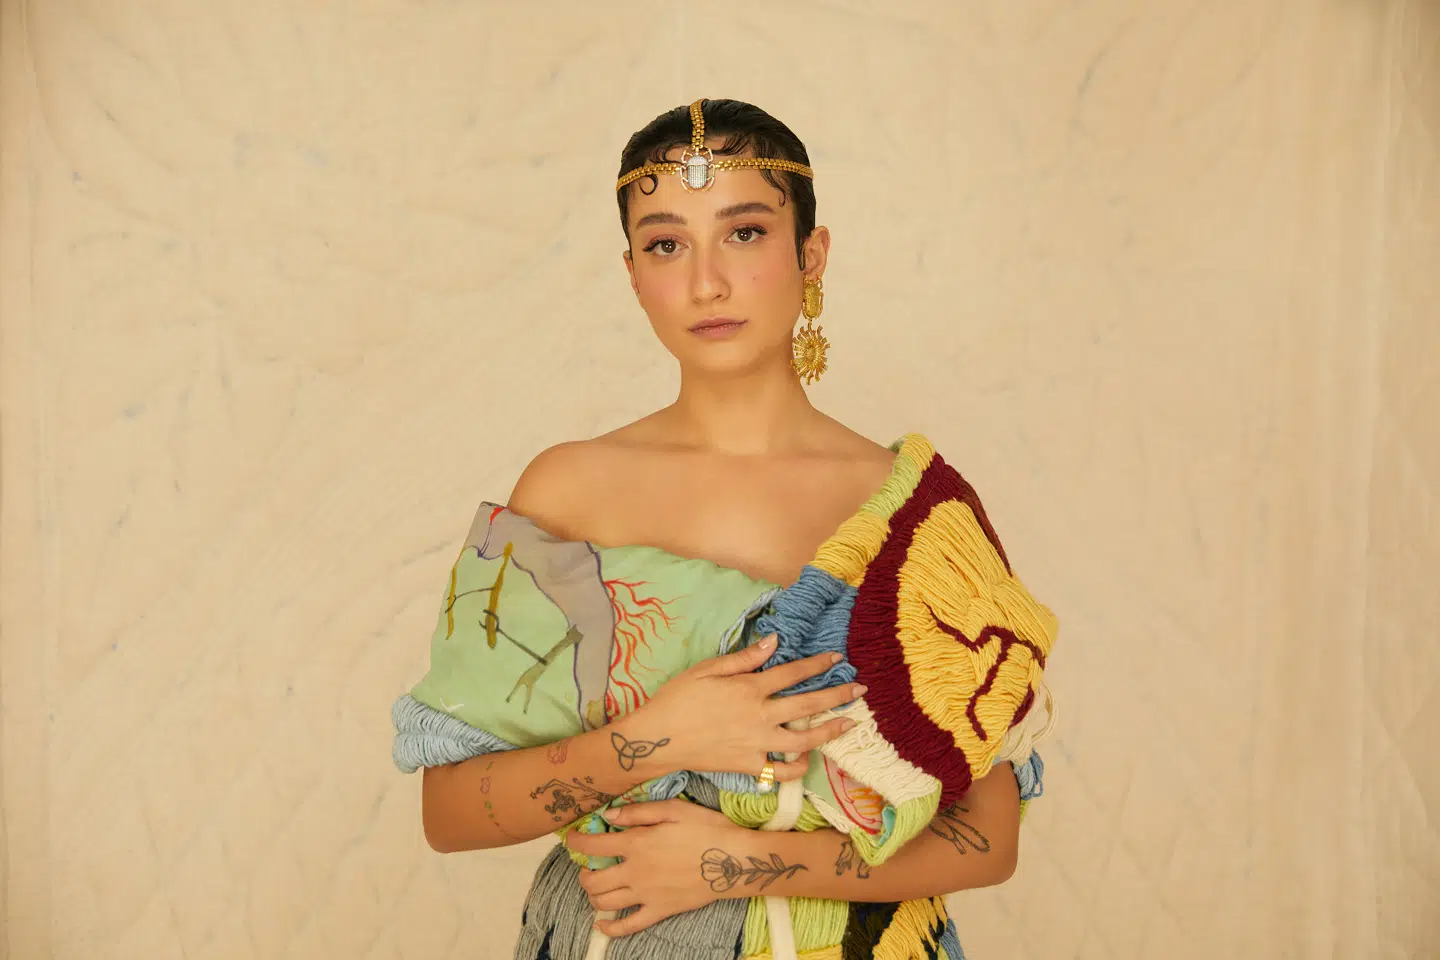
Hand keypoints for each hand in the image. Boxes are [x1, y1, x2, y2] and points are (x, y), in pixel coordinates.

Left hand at [568, 800, 757, 935]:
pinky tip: (601, 925)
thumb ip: (638, 812)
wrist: (733, 861)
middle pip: (593, 879)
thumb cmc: (706, 828)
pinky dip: (610, 928)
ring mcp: (646, 895)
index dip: (576, 841)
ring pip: (605, 902)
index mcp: (636, 844)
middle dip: (582, 871)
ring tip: (595, 885)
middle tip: (586, 864)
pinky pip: (628, 925)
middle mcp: (635, 872)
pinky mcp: (660, 911)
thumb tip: (609, 815)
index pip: (594, 845)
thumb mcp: (673, 809)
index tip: (572, 838)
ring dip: (592, 894)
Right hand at [615, 635, 863, 783]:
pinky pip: (782, 770)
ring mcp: (757, 744)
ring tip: (848, 723)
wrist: (658, 739)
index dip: (818, 664)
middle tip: (860, 689)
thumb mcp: (707, 669)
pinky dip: (798, 765)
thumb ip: (744, 658)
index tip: (837, 658)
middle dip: (837, 694)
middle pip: (808, 703)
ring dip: (830, 730)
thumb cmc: (678, 699)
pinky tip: (806, 757)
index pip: (793, 673)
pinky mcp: (750, 766)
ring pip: (804, 738)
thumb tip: (775, 641)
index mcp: (750, 688)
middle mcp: (760, 716)